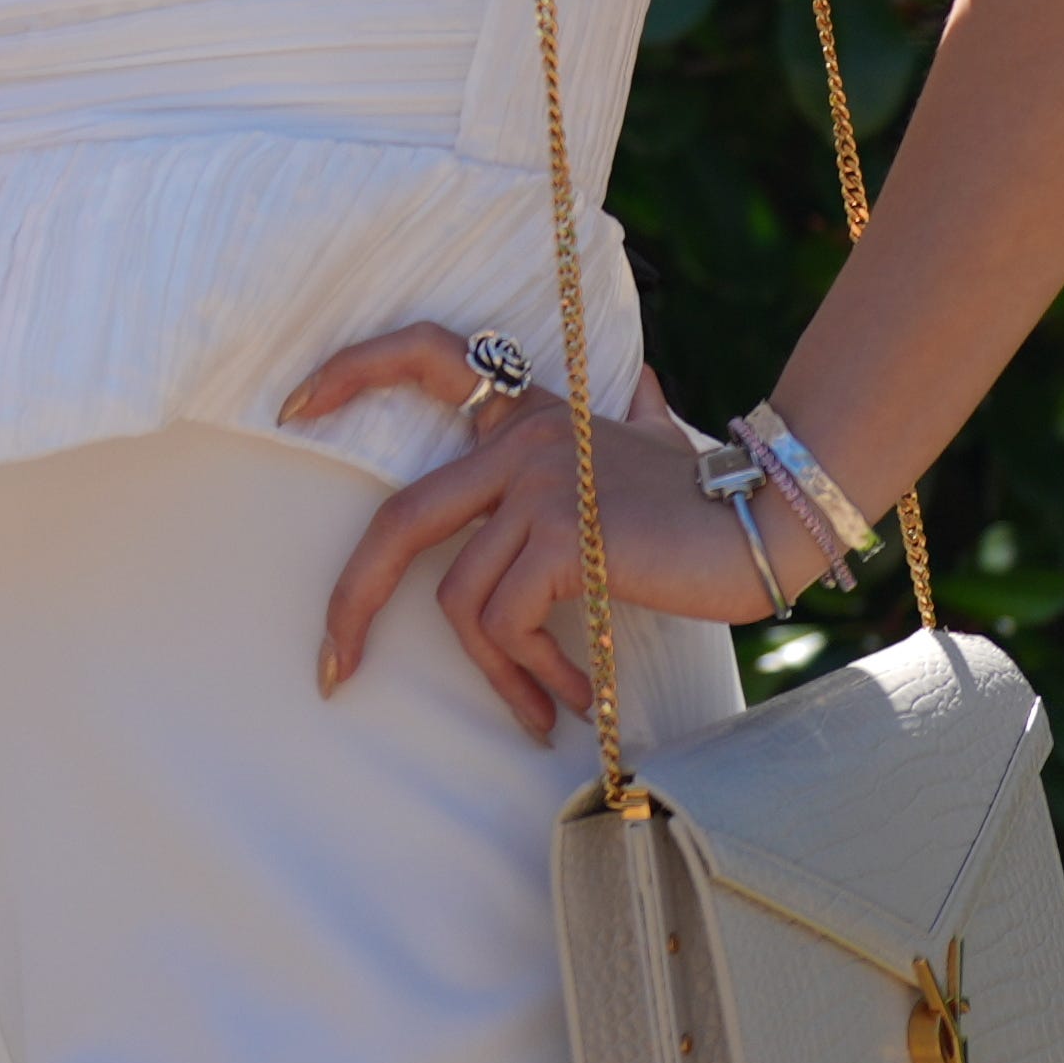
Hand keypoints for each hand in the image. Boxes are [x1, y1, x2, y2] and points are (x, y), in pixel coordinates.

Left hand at [288, 320, 798, 743]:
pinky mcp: (564, 535)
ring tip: (536, 709)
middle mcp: (521, 439)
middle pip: (399, 520)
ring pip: (462, 598)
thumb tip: (630, 409)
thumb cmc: (707, 500)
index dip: (352, 372)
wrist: (770, 519)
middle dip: (352, 600)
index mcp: (528, 415)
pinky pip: (508, 622)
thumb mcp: (647, 453)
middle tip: (332, 667)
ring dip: (494, 672)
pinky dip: (529, 673)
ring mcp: (539, 485)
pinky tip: (573, 697)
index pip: (423, 353)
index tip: (292, 408)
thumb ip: (618, 431)